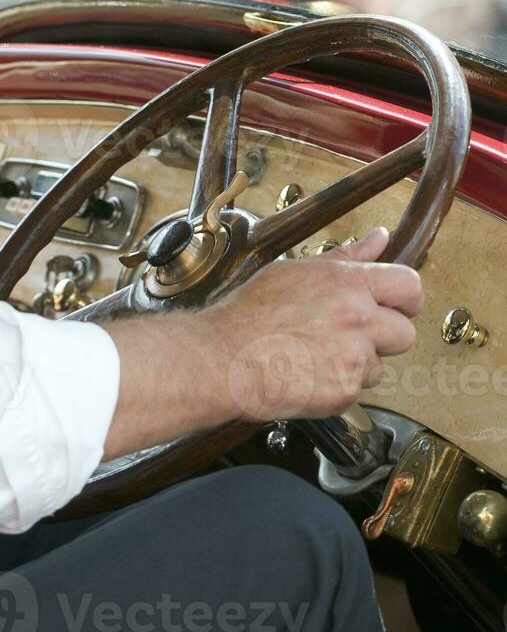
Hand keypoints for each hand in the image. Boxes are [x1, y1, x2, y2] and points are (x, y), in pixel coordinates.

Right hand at [208, 227, 423, 420]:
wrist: (223, 360)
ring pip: (379, 367)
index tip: (398, 308)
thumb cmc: (249, 316)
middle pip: (405, 333)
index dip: (407, 300)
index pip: (409, 286)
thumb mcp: (295, 272)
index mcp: (349, 284)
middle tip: (351, 338)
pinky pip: (357, 392)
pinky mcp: (344, 392)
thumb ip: (346, 258)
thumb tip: (379, 238)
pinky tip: (308, 375)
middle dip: (385, 339)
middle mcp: (358, 320)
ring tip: (317, 358)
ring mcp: (353, 359)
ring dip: (357, 365)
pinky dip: (337, 388)